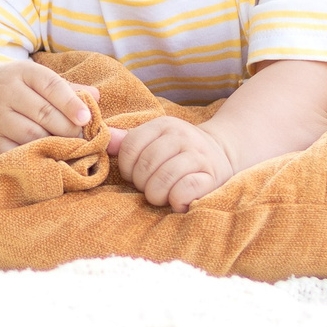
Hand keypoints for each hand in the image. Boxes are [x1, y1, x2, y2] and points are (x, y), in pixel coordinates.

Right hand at [0, 60, 98, 156]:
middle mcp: (6, 91)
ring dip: (54, 144)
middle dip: (68, 129)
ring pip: (30, 135)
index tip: (87, 118)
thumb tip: (95, 97)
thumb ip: (65, 87)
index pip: (50, 85)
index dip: (71, 102)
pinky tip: (47, 159)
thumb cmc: (11, 85)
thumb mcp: (33, 77)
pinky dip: (32, 158)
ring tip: (71, 149)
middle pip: (43, 113)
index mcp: (21, 71)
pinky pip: (13, 152)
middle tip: (84, 139)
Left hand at [106, 114, 234, 210]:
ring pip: (163, 179)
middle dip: (142, 184)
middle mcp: (181, 135)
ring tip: (162, 197)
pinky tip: (178, 201)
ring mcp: (198, 155)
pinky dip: (176, 201)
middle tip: (150, 188)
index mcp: (162, 125)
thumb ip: (127, 141)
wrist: (222, 152)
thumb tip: (104, 138)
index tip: (134, 176)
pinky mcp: (211, 175)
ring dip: (157, 195)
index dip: (126, 168)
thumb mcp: (155, 140)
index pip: (130, 146)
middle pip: (145, 165)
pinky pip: (184, 190)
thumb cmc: (178, 151)